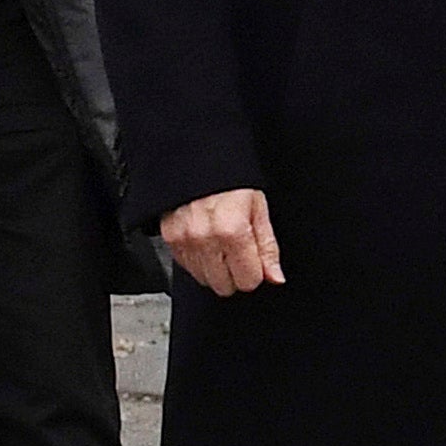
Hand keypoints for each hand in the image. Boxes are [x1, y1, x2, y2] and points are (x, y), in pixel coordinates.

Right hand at [161, 187, 283, 296]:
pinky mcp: (170, 238)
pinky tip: (205, 240)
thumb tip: (275, 277)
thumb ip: (267, 247)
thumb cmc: (231, 180)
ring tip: (220, 242)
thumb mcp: (258, 208)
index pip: (248, 281)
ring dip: (215, 268)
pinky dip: (198, 259)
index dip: (255, 271)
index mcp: (232, 231)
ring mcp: (184, 240)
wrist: (197, 159)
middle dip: (235, 273)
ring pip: (204, 280)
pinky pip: (187, 267)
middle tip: (238, 250)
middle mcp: (205, 239)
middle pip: (225, 287)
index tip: (254, 259)